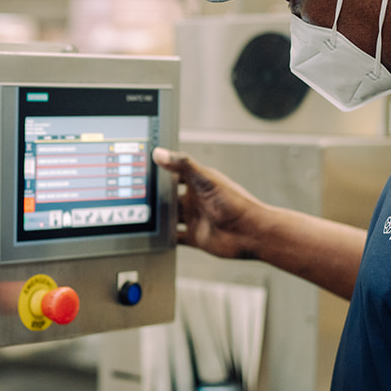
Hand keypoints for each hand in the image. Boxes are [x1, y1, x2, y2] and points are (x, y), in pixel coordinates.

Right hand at [153, 147, 267, 260]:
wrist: (251, 233)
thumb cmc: (237, 203)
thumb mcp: (206, 179)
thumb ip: (183, 165)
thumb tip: (160, 153)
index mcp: (199, 183)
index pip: (177, 172)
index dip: (163, 169)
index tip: (145, 167)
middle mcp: (196, 200)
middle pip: (171, 196)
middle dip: (157, 196)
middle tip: (138, 194)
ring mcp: (195, 219)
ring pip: (171, 217)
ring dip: (159, 217)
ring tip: (142, 215)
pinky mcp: (195, 237)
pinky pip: (176, 237)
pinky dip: (166, 237)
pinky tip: (156, 236)